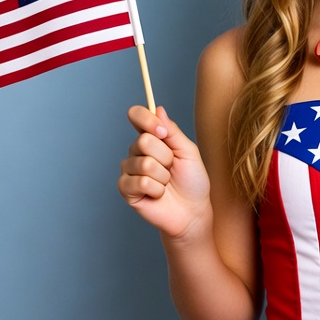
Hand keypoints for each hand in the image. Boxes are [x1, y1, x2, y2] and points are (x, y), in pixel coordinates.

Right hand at [118, 105, 212, 239]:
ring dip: (163, 176)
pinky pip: (141, 182)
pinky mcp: (126, 189)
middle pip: (143, 141)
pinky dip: (157, 189)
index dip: (146, 119)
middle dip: (166, 157)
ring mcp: (129, 169)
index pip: (136, 116)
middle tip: (172, 168)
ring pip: (145, 164)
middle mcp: (136, 151)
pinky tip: (158, 194)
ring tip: (166, 183)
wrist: (193, 210)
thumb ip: (172, 131)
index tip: (162, 131)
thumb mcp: (188, 151)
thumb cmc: (192, 180)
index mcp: (151, 138)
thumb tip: (158, 109)